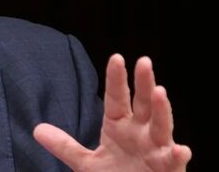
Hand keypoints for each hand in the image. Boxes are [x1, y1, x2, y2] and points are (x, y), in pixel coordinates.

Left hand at [33, 54, 190, 171]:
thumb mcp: (86, 163)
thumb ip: (65, 146)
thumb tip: (37, 130)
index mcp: (120, 126)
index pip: (117, 98)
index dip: (116, 79)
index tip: (116, 58)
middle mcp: (140, 133)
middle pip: (142, 104)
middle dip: (144, 83)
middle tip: (143, 61)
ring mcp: (156, 149)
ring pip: (161, 126)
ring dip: (162, 110)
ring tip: (159, 92)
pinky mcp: (168, 169)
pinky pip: (174, 161)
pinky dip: (178, 155)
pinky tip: (181, 149)